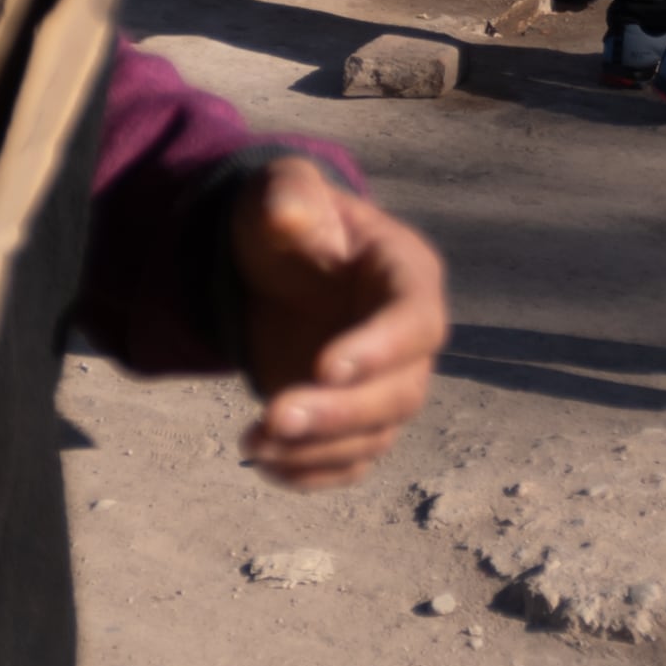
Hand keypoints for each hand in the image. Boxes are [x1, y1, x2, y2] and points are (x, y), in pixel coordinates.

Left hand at [230, 159, 451, 489]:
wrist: (271, 266)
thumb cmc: (284, 221)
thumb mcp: (280, 192)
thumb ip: (288, 195)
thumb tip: (288, 217)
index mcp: (406, 274)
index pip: (414, 320)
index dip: (379, 349)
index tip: (324, 367)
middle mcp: (409, 338)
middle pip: (401, 393)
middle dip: (340, 414)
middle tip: (274, 417)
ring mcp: (386, 384)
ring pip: (376, 436)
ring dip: (318, 450)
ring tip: (252, 441)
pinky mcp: (356, 420)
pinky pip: (350, 462)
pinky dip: (313, 473)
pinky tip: (265, 464)